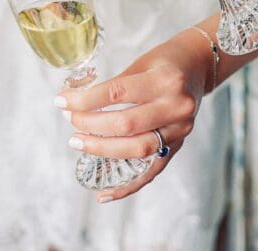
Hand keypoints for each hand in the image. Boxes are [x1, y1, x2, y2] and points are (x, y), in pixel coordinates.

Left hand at [54, 28, 211, 201]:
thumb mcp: (138, 65)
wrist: (197, 68)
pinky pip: (152, 171)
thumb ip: (111, 86)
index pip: (117, 94)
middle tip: (70, 122)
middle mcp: (176, 107)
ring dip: (103, 149)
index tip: (61, 101)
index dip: (85, 100)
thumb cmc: (162, 63)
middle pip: (127, 124)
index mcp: (164, 81)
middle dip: (91, 125)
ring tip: (78, 142)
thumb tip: (71, 101)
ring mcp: (180, 130)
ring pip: (138, 149)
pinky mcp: (178, 147)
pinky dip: (128, 186)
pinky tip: (104, 195)